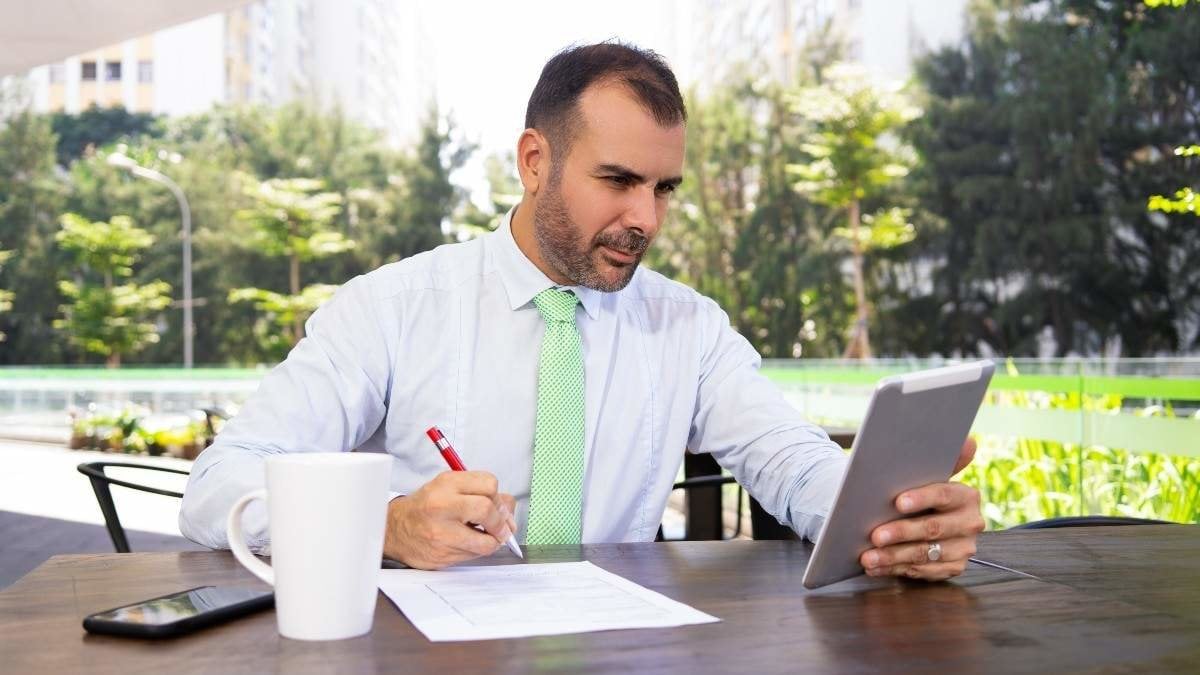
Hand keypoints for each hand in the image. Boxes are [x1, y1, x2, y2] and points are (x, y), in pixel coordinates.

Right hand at [383, 471, 517, 569]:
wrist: (395, 530)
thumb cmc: (427, 507)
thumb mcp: (451, 488)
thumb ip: (481, 493)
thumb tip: (510, 511)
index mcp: (447, 483)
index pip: (489, 484)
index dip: (499, 497)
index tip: (498, 505)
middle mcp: (442, 505)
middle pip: (488, 509)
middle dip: (500, 521)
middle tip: (500, 527)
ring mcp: (441, 532)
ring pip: (486, 540)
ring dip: (494, 541)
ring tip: (488, 537)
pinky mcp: (442, 554)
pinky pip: (475, 555)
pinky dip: (480, 551)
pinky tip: (471, 544)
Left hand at [859, 438, 983, 581]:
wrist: (928, 518)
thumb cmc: (923, 494)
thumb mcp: (932, 476)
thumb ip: (948, 460)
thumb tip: (970, 441)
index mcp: (967, 496)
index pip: (943, 495)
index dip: (921, 498)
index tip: (897, 502)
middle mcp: (971, 523)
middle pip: (932, 529)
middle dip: (901, 532)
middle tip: (875, 536)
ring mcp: (964, 548)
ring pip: (925, 554)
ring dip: (893, 557)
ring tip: (868, 557)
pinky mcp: (953, 568)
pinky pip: (922, 572)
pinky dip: (895, 570)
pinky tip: (876, 567)